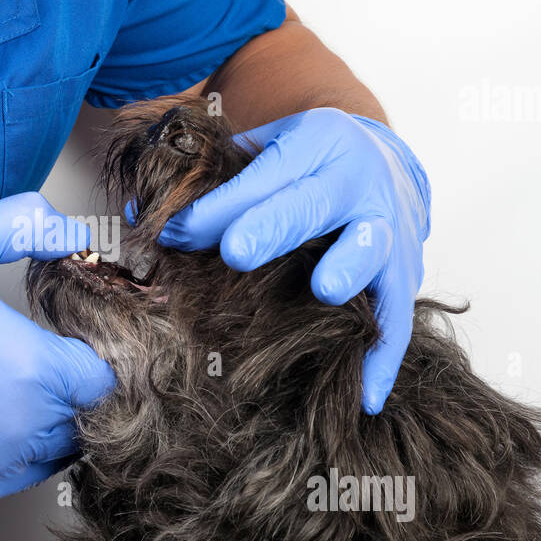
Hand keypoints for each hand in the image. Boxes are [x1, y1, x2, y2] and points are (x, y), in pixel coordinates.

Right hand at [0, 193, 114, 503]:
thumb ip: (25, 224)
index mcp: (35, 371)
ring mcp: (0, 464)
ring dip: (56, 421)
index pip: (108, 375)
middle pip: (91, 415)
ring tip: (21, 385)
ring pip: (63, 450)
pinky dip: (22, 451)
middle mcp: (27, 427)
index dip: (97, 352)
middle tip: (49, 357)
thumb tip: (73, 232)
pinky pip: (23, 475)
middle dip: (78, 387)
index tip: (72, 337)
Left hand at [155, 107, 430, 414]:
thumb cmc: (307, 163)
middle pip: (314, 204)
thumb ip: (210, 181)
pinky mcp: (404, 274)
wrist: (385, 163)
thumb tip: (135, 219)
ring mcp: (387, 228)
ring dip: (347, 269)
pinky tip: (366, 396)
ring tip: (325, 290)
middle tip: (237, 251)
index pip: (260, 176)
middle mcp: (356, 182)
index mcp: (314, 144)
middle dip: (275, 226)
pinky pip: (398, 317)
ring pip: (369, 249)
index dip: (216, 207)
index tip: (173, 232)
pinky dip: (383, 356)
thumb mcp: (263, 150)